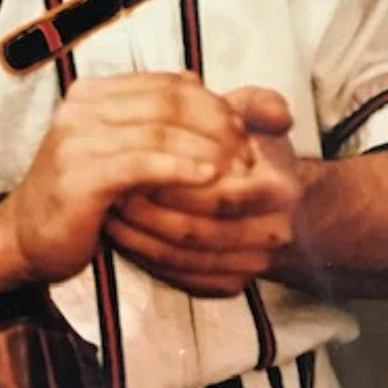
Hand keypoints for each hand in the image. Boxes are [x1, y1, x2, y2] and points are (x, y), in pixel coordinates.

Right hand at [0, 72, 251, 285]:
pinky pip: (142, 163)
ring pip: (159, 130)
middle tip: (248, 149)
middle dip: (216, 123)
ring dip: (207, 147)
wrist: (25, 236)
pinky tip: (209, 178)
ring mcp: (76, 137)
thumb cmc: (82, 196)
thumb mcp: (118, 148)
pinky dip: (181, 167)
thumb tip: (195, 80)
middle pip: (167, 101)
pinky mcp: (79, 173)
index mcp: (94, 92)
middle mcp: (82, 105)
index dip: (211, 101)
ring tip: (237, 168)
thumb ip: (156, 117)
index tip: (243, 126)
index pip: (166, 83)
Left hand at [103, 86, 301, 296]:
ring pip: (183, 257)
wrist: (270, 201)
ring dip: (139, 234)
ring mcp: (251, 264)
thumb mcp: (258, 121)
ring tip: (108, 206)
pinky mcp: (228, 283)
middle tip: (110, 188)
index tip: (134, 161)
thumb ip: (259, 105)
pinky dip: (146, 256)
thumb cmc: (254, 154)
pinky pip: (181, 276)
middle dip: (147, 211)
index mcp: (280, 191)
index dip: (172, 179)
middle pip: (196, 231)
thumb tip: (279, 115)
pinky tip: (122, 232)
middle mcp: (271, 234)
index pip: (219, 194)